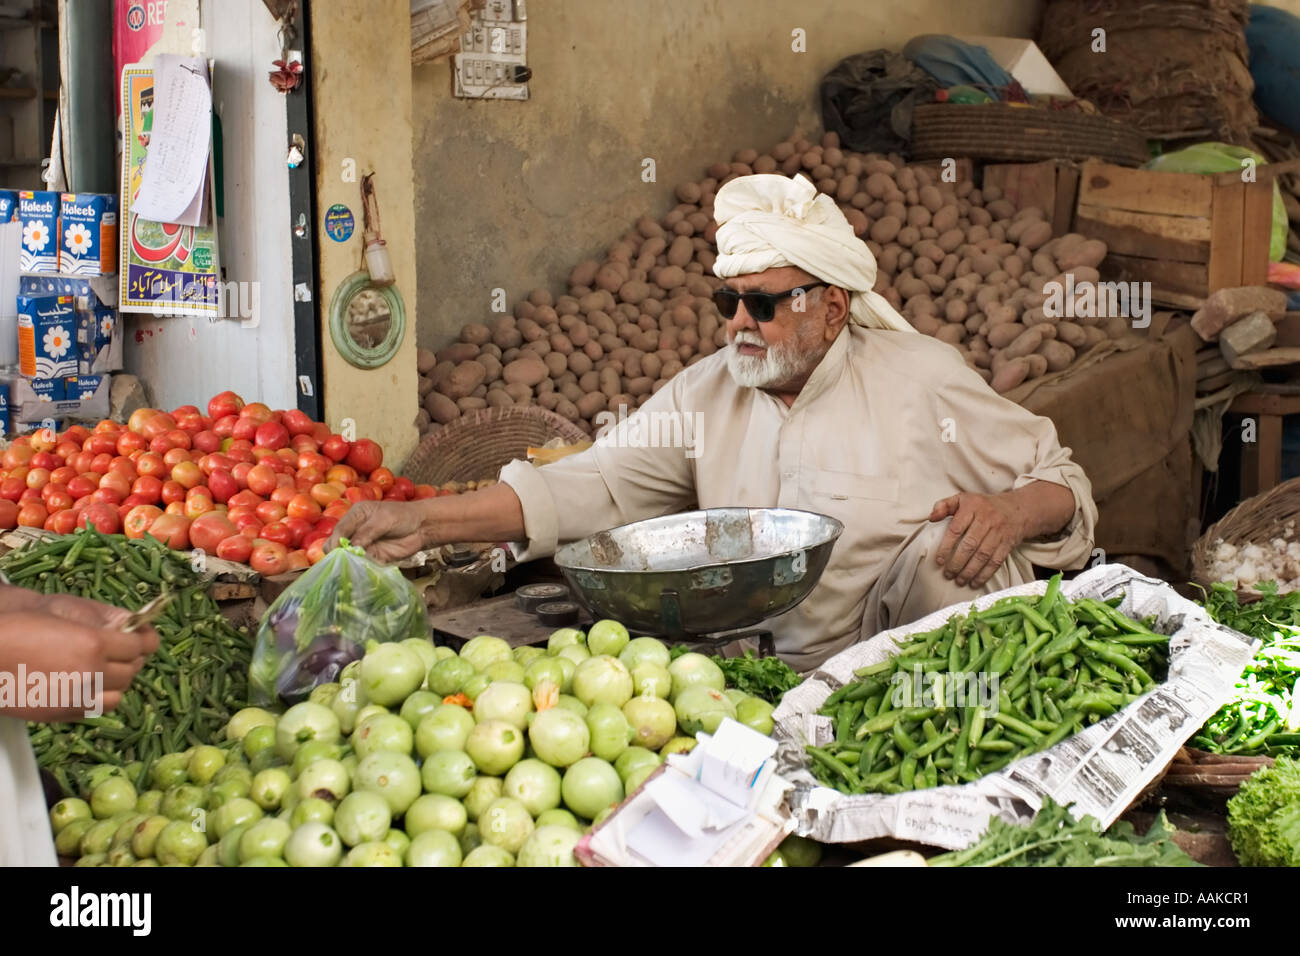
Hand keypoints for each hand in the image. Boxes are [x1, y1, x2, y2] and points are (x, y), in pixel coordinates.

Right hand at [0, 609, 158, 720]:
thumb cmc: (17, 626)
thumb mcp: (63, 611)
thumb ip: (101, 619)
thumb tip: (129, 623)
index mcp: (93, 644)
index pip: (139, 646)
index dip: (142, 640)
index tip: (141, 637)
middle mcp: (90, 673)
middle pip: (131, 671)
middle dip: (129, 659)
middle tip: (122, 650)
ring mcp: (76, 697)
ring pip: (119, 694)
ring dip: (117, 682)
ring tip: (104, 670)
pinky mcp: (62, 713)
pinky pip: (96, 709)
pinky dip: (98, 698)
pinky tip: (86, 685)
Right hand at [327, 499, 428, 563]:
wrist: (422, 527)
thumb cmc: (403, 516)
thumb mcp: (384, 519)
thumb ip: (368, 532)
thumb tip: (352, 546)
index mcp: (356, 515)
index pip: (340, 529)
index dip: (336, 540)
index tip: (336, 551)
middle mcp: (356, 530)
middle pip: (340, 544)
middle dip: (340, 553)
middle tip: (343, 561)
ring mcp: (364, 545)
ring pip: (349, 556)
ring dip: (350, 563)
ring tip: (352, 568)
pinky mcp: (373, 557)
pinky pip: (363, 565)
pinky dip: (362, 569)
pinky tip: (362, 572)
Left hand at [929, 492, 1025, 587]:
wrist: (1017, 509)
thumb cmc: (983, 506)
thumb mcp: (962, 499)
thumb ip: (944, 506)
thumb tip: (931, 517)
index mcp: (972, 507)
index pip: (956, 529)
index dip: (946, 547)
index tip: (939, 561)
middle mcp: (987, 519)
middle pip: (970, 545)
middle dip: (957, 563)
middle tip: (948, 574)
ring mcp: (999, 532)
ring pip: (983, 555)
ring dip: (970, 571)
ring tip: (959, 581)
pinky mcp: (1008, 543)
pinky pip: (996, 561)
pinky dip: (985, 574)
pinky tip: (975, 583)